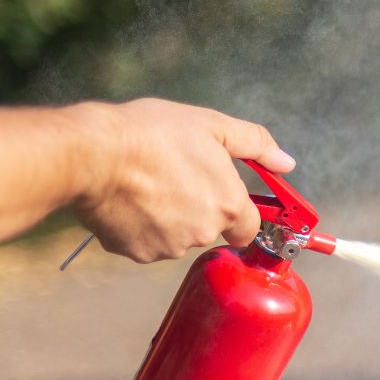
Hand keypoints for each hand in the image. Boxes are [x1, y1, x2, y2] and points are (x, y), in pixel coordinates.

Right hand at [68, 97, 295, 262]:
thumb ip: (256, 145)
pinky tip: (129, 198)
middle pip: (211, 229)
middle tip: (176, 176)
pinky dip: (140, 225)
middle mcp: (203, 234)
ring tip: (148, 183)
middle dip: (199, 207)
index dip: (239, 212)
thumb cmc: (153, 134)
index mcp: (229, 207)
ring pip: (177, 236)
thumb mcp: (213, 126)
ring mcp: (168, 247)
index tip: (225, 197)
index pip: (249, 228)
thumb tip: (286, 162)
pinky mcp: (136, 252)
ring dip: (169, 216)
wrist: (92, 154)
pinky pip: (145, 241)